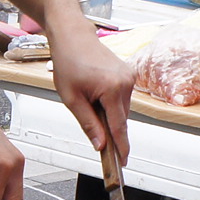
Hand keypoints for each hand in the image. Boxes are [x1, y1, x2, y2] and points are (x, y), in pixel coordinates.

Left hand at [50, 30, 136, 160]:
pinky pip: (122, 98)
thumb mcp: (72, 98)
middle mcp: (126, 82)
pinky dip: (111, 103)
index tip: (122, 162)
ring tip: (88, 101)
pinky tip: (96, 95)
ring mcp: (129, 77)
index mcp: (113, 88)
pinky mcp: (128, 74)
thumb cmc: (69, 62)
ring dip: (109, 114)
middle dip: (110, 129)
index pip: (119, 127)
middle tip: (95, 134)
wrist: (73, 36)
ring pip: (121, 109)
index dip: (121, 147)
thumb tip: (100, 144)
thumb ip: (88, 123)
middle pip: (121, 119)